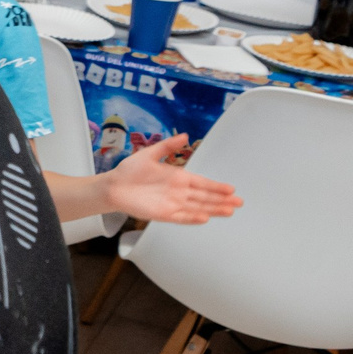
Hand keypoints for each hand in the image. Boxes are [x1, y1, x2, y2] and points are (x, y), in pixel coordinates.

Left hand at [99, 135, 241, 224]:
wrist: (113, 186)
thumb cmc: (130, 170)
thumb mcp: (150, 154)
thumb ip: (168, 146)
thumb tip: (185, 136)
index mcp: (178, 177)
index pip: (202, 183)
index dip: (216, 186)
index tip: (231, 189)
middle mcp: (178, 192)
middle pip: (204, 197)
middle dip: (222, 200)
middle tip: (239, 202)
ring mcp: (172, 204)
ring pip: (197, 207)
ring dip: (213, 209)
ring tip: (229, 211)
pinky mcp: (162, 214)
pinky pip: (181, 217)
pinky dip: (192, 218)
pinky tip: (205, 218)